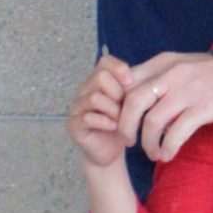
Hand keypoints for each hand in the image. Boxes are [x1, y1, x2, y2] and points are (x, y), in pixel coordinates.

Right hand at [66, 53, 133, 167]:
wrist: (110, 151)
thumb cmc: (121, 124)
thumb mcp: (129, 102)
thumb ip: (130, 86)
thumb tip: (139, 75)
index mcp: (97, 81)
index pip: (105, 61)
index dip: (119, 68)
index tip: (131, 82)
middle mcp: (83, 91)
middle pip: (100, 77)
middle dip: (117, 92)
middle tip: (125, 107)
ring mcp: (76, 108)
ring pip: (94, 97)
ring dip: (113, 110)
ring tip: (121, 120)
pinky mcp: (73, 125)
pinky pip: (88, 118)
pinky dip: (106, 123)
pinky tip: (114, 128)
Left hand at [119, 52, 212, 160]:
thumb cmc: (210, 73)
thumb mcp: (180, 65)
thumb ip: (157, 77)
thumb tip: (131, 99)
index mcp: (162, 63)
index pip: (127, 82)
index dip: (118, 105)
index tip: (119, 121)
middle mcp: (171, 74)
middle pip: (133, 102)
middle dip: (125, 127)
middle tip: (128, 141)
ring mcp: (187, 91)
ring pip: (152, 121)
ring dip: (147, 143)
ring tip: (152, 152)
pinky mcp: (202, 108)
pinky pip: (176, 133)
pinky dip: (167, 148)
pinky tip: (167, 154)